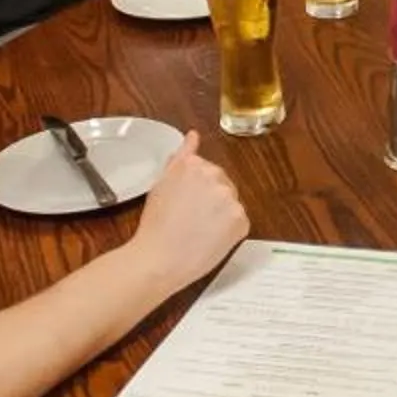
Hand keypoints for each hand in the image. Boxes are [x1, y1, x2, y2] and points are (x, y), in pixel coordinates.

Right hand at [126, 131, 247, 294]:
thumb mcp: (161, 184)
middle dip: (211, 201)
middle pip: (222, 185)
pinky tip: (209, 240)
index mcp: (193, 164)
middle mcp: (213, 176)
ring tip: (197, 231)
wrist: (159, 260)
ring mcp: (229, 197)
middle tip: (190, 220)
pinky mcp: (240, 219)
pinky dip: (229, 233)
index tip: (186, 205)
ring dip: (221, 216)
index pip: (207, 171)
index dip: (196, 192)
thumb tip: (193, 136)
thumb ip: (181, 156)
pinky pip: (239, 223)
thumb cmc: (155, 226)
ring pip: (231, 204)